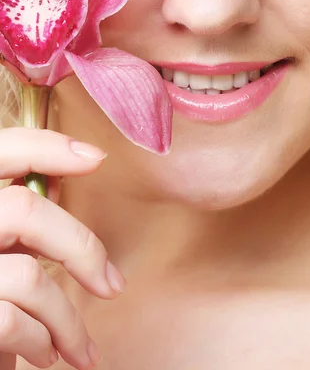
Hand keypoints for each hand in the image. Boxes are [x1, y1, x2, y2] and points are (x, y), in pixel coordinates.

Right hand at [0, 127, 125, 369]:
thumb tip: (59, 182)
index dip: (46, 146)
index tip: (96, 158)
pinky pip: (11, 320)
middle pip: (26, 209)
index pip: (0, 150)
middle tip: (112, 287)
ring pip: (29, 276)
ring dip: (67, 320)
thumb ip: (18, 218)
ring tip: (79, 348)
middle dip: (81, 248)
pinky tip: (46, 354)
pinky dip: (41, 341)